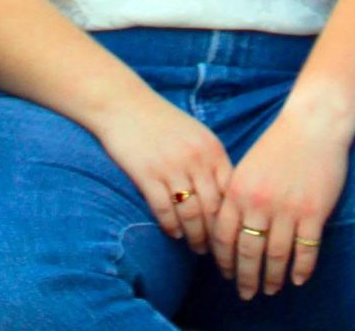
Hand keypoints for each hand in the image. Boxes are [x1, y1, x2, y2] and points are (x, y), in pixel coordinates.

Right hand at [90, 92, 234, 255]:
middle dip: (215, 235)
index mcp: (212, 149)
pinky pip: (163, 209)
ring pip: (190, 213)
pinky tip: (173, 234)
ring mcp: (171, 166)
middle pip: (212, 209)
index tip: (232, 235)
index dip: (232, 219)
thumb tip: (225, 197)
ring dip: (194, 236)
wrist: (122, 103)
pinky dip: (170, 226)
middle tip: (216, 251)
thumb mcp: (195, 134)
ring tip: (196, 247)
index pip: (231, 193)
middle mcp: (196, 159)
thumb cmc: (161, 121)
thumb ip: (211, 161)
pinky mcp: (146, 173)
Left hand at [207, 97, 350, 297]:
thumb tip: (228, 230)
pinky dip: (301, 268)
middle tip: (246, 293)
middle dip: (245, 277)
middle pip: (248, 251)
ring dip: (273, 277)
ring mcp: (287, 208)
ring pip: (276, 255)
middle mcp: (258, 202)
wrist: (313, 124)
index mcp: (237, 190)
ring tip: (272, 290)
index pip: (223, 236)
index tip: (226, 274)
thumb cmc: (279, 144)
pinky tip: (298, 279)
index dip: (224, 260)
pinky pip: (306, 250)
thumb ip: (236, 196)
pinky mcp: (314, 211)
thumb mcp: (247, 167)